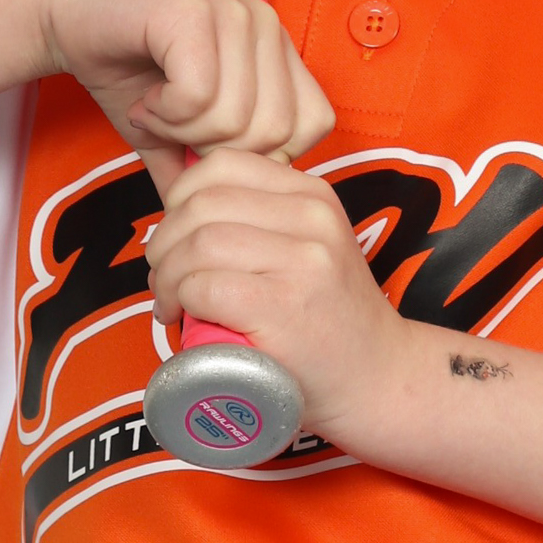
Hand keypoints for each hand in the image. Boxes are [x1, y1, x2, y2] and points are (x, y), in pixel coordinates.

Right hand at [37, 0, 333, 204]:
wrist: (69, 13)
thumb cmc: (128, 70)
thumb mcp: (177, 132)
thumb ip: (209, 173)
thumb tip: (229, 230)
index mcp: (276, 51)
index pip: (313, 125)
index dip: (259, 156)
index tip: (204, 143)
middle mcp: (266, 26)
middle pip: (274, 133)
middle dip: (213, 150)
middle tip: (172, 127)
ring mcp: (234, 14)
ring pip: (236, 118)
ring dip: (181, 131)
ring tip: (156, 109)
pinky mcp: (194, 13)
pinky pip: (198, 96)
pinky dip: (165, 113)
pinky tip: (147, 97)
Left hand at [143, 149, 408, 437]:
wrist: (379, 377)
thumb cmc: (326, 317)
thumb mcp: (308, 247)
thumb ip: (261, 221)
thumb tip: (178, 212)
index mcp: (312, 195)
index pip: (222, 165)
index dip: (180, 197)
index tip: (176, 234)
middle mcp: (311, 218)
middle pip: (201, 204)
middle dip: (164, 242)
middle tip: (164, 276)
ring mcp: (302, 262)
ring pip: (198, 243)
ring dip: (167, 275)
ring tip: (171, 301)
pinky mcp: (283, 307)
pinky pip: (204, 286)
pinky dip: (180, 300)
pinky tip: (182, 318)